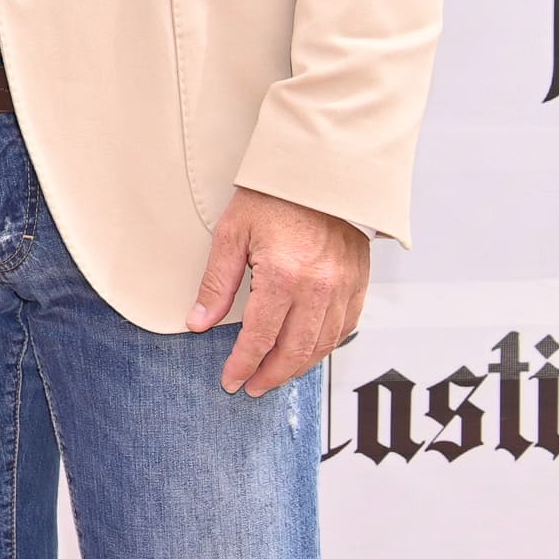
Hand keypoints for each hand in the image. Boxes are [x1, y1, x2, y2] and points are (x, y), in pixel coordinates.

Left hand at [189, 186, 370, 396]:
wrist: (319, 172)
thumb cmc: (273, 196)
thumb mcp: (231, 234)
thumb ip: (217, 284)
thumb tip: (198, 322)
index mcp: (283, 275)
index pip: (260, 337)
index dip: (243, 364)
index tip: (231, 380)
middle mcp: (319, 286)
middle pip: (295, 350)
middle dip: (270, 375)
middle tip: (252, 387)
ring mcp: (344, 286)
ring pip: (323, 344)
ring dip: (298, 367)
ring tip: (275, 376)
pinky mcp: (359, 281)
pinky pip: (346, 327)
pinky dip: (326, 346)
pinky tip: (308, 353)